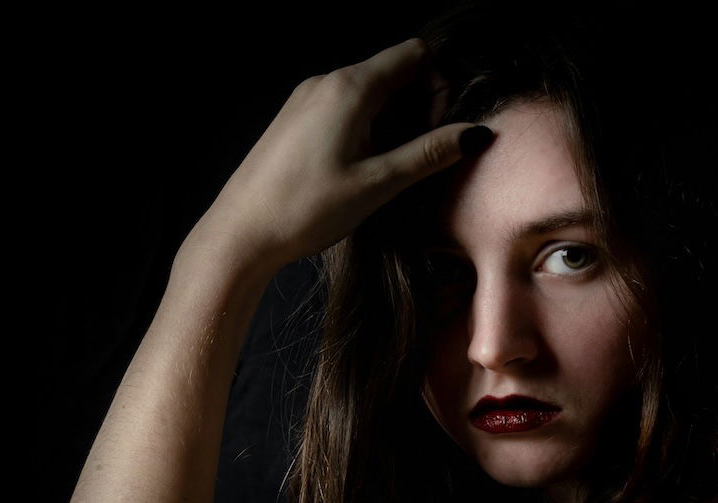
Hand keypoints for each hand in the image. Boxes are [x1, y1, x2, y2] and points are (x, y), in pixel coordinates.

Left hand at [182, 38, 489, 280]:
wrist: (241, 232)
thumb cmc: (307, 209)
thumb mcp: (378, 183)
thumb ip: (429, 153)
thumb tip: (476, 133)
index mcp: (349, 88)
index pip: (415, 54)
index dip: (439, 88)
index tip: (434, 133)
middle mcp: (326, 81)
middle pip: (393, 71)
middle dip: (418, 107)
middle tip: (414, 157)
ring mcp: (307, 98)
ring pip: (370, 91)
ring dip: (393, 122)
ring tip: (385, 169)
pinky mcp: (296, 118)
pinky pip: (346, 106)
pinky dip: (367, 128)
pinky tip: (359, 169)